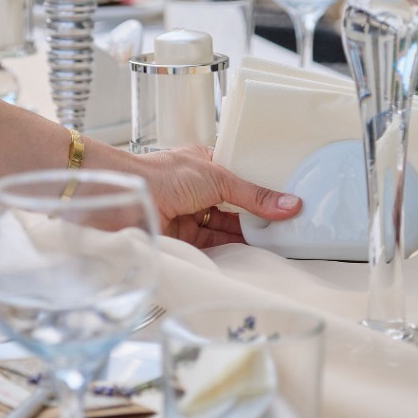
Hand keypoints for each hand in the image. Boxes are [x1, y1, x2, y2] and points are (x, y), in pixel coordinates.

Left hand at [131, 146, 300, 247]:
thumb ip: (253, 195)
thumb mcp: (217, 178)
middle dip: (259, 216)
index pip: (241, 177)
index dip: (262, 189)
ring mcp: (191, 214)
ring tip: (280, 242)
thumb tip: (290, 204)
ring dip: (249, 235)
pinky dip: (233, 249)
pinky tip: (254, 252)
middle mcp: (199, 190)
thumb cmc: (163, 175)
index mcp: (206, 165)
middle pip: (236, 206)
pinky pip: (214, 245)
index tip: (289, 200)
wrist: (127, 197)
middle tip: (290, 226)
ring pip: (227, 227)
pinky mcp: (184, 238)